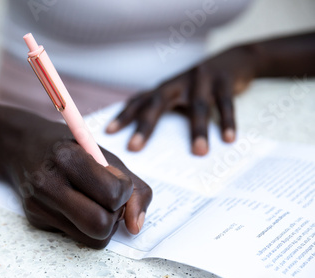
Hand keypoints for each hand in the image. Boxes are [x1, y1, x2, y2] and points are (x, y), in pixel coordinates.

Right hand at [5, 119, 151, 248]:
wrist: (20, 145)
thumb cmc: (69, 147)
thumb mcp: (104, 153)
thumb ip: (133, 187)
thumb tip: (136, 227)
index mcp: (68, 157)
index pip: (112, 194)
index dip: (124, 191)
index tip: (116, 180)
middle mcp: (48, 183)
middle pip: (100, 225)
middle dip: (114, 217)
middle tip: (109, 200)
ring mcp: (38, 204)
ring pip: (91, 239)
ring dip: (103, 225)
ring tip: (94, 203)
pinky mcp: (35, 219)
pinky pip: (76, 237)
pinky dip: (84, 225)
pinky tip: (75, 205)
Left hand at [106, 45, 259, 154]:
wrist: (234, 60)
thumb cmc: (200, 86)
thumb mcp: (180, 95)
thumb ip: (166, 113)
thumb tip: (148, 144)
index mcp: (164, 89)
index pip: (139, 102)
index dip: (123, 116)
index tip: (108, 132)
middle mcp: (178, 82)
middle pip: (158, 104)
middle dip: (145, 126)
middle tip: (133, 147)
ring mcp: (201, 80)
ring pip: (198, 107)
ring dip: (198, 130)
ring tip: (199, 152)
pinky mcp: (225, 81)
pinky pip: (226, 104)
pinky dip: (228, 122)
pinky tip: (229, 140)